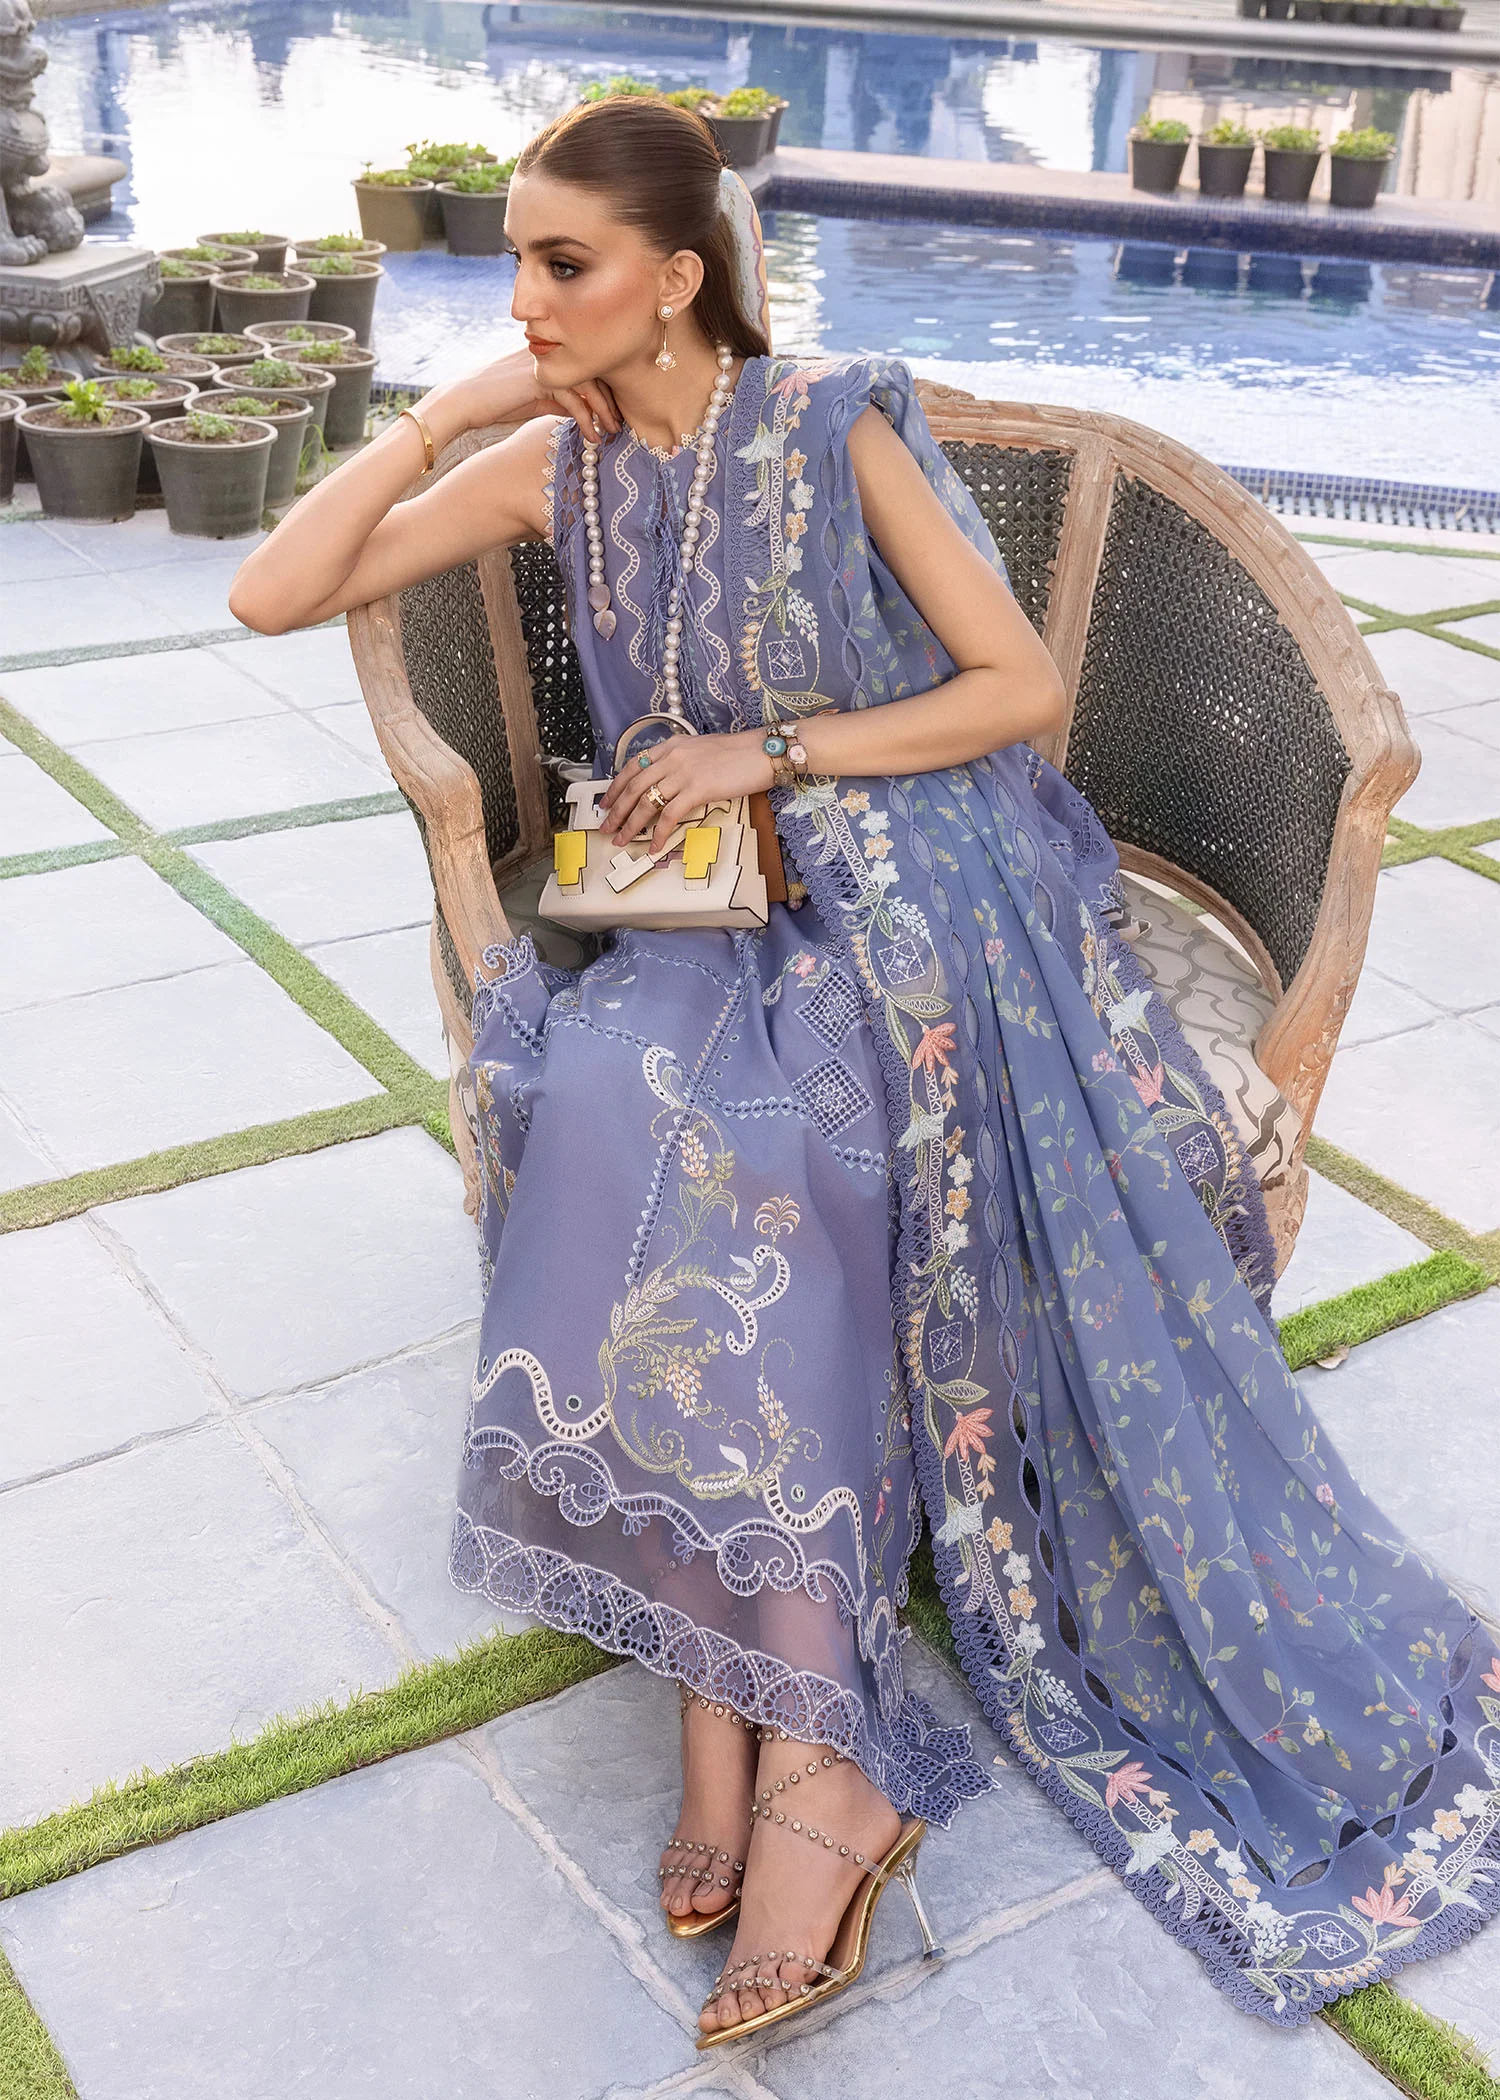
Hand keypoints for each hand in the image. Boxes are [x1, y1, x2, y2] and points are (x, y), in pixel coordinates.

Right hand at [415, 348, 622, 446]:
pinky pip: (571, 397)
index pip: (585, 364)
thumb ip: (557, 401)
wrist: (463, 402)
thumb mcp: (534, 401)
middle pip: (591, 370)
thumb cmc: (495, 403)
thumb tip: (580, 413)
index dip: (603, 389)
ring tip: (611, 432)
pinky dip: (584, 418)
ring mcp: (543, 363)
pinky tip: (591, 436)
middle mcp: (548, 352)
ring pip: (586, 382)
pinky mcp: (537, 378)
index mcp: (548, 353)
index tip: (615, 412)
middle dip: (609, 399)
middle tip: (620, 423)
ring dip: (602, 410)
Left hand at [599, 729, 774, 856]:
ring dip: (631, 825)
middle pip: (634, 787)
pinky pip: (670, 816)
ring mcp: (683, 773)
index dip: (616, 787)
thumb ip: (681, 762)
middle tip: (607, 827)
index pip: (633, 766)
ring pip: (647, 803)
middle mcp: (672, 758)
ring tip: (623, 840)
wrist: (762, 752)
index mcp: (671, 746)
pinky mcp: (697, 789)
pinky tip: (655, 847)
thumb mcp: (701, 750)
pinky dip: (659, 834)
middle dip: (616, 810)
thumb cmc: (738, 754)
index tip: (606, 803)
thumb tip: (667, 782)